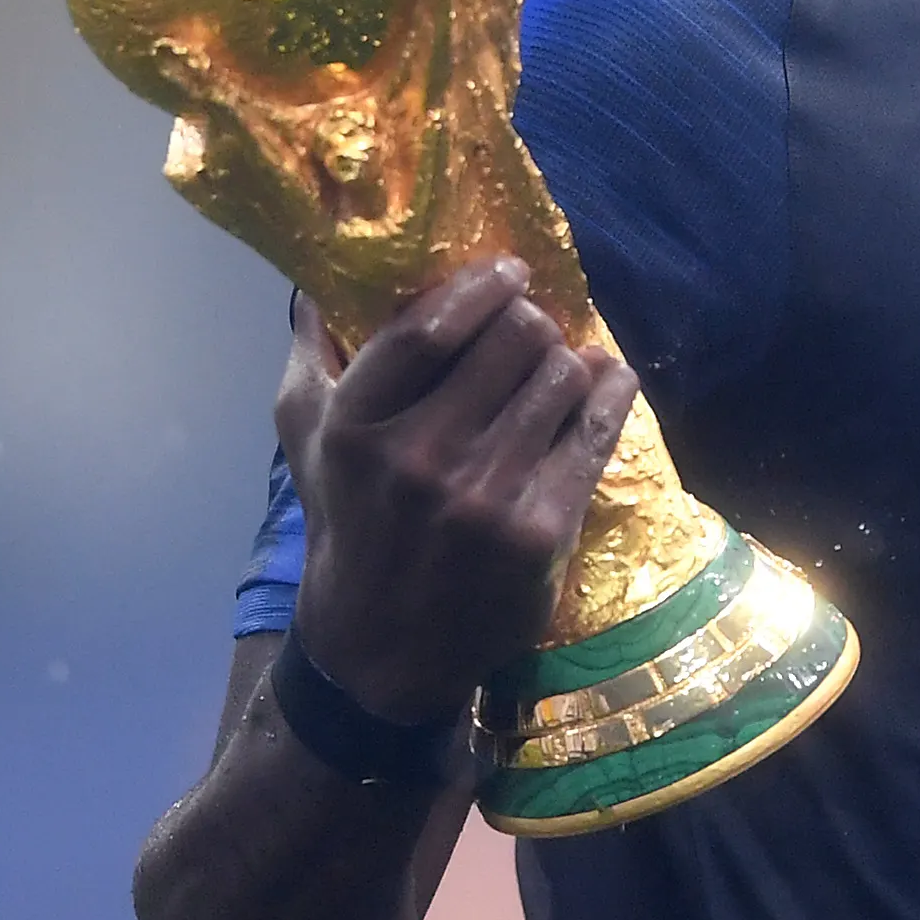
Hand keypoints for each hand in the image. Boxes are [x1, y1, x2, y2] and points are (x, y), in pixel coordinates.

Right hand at [276, 258, 632, 727]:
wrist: (382, 647)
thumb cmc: (350, 522)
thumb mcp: (308, 442)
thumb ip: (310, 357)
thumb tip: (314, 280)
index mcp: (356, 427)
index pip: (428, 328)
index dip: (480, 286)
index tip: (508, 272)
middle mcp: (418, 460)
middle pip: (513, 340)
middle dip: (531, 323)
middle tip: (533, 330)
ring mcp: (483, 498)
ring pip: (561, 377)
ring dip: (568, 363)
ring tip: (560, 369)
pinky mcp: (539, 532)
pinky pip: (594, 433)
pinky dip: (611, 394)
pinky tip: (609, 380)